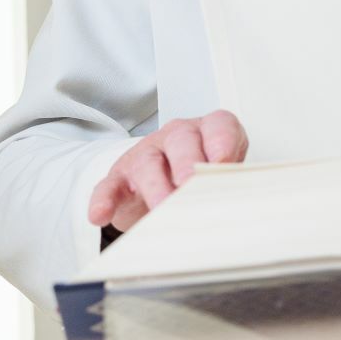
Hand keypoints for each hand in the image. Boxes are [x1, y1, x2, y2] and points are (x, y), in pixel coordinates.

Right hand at [87, 109, 247, 232]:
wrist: (165, 182)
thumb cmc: (200, 177)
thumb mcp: (220, 175)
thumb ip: (228, 181)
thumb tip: (239, 204)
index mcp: (207, 132)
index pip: (219, 125)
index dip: (222, 141)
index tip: (223, 162)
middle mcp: (178, 137)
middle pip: (182, 140)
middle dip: (187, 163)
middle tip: (191, 186)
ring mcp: (146, 155)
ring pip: (147, 163)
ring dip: (155, 187)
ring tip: (162, 209)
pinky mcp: (120, 178)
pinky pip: (109, 185)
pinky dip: (103, 200)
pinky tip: (100, 214)